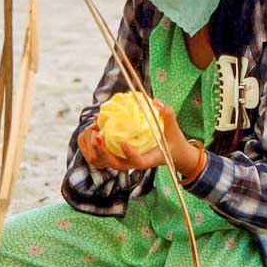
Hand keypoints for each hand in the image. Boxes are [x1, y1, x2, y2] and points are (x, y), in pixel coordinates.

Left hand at [78, 99, 204, 176]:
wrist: (173, 154)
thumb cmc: (173, 141)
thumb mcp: (173, 128)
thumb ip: (167, 114)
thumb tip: (156, 101)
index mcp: (149, 160)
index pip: (137, 162)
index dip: (130, 154)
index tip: (123, 142)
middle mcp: (135, 163)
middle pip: (116, 165)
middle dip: (104, 153)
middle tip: (98, 136)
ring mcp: (127, 161)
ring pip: (107, 161)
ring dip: (97, 148)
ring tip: (93, 128)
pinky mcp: (121, 156)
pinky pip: (106, 153)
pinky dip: (97, 142)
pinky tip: (95, 125)